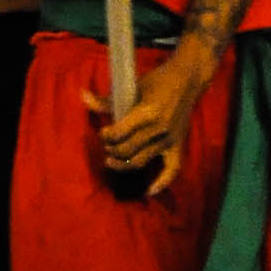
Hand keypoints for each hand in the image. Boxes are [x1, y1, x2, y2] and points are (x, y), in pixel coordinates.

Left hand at [87, 45, 212, 191]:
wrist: (188, 79)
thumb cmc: (158, 79)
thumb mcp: (133, 86)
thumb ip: (108, 99)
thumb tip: (83, 96)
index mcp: (148, 112)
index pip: (120, 133)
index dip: (107, 136)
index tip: (103, 133)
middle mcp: (159, 128)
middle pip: (128, 150)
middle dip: (112, 150)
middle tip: (106, 146)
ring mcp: (170, 139)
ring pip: (141, 161)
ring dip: (123, 165)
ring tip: (111, 162)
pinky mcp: (178, 146)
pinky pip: (171, 171)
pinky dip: (160, 183)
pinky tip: (147, 190)